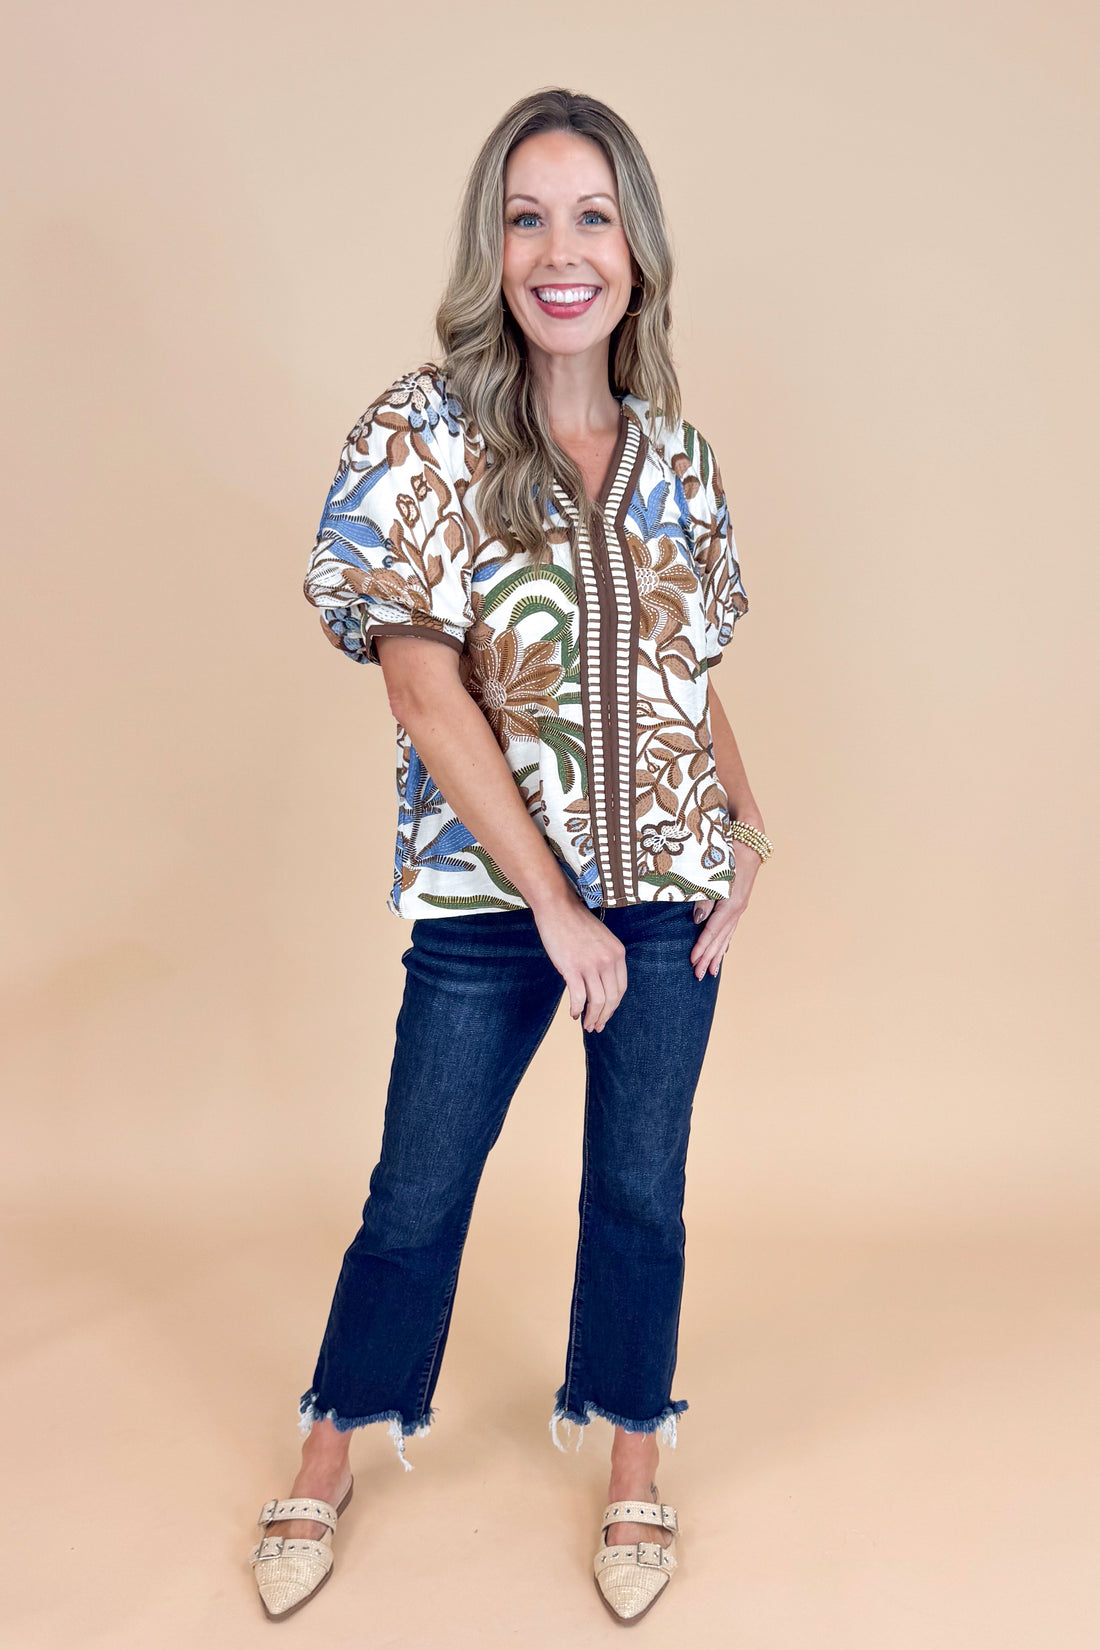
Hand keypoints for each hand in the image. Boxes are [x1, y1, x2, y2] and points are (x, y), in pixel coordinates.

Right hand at [532, 893, 627, 1032]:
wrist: (557, 908)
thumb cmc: (575, 923)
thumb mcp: (601, 940)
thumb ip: (605, 960)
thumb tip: (600, 985)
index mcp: (618, 953)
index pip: (621, 988)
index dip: (614, 1006)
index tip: (606, 1015)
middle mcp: (608, 960)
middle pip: (611, 998)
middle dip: (604, 1016)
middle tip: (597, 1027)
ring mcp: (590, 965)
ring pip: (597, 1001)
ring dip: (592, 1017)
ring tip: (586, 1025)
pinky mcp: (572, 968)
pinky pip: (578, 997)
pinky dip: (577, 1009)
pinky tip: (573, 1014)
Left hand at [689, 842, 763, 978]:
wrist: (750, 839)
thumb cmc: (730, 851)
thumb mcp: (715, 872)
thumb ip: (705, 897)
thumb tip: (697, 919)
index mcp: (731, 903)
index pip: (713, 930)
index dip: (702, 947)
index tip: (693, 961)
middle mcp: (737, 908)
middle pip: (720, 938)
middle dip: (708, 957)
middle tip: (698, 976)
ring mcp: (740, 907)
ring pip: (726, 936)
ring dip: (717, 954)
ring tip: (710, 971)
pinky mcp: (739, 903)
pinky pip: (731, 928)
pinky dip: (724, 941)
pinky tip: (722, 951)